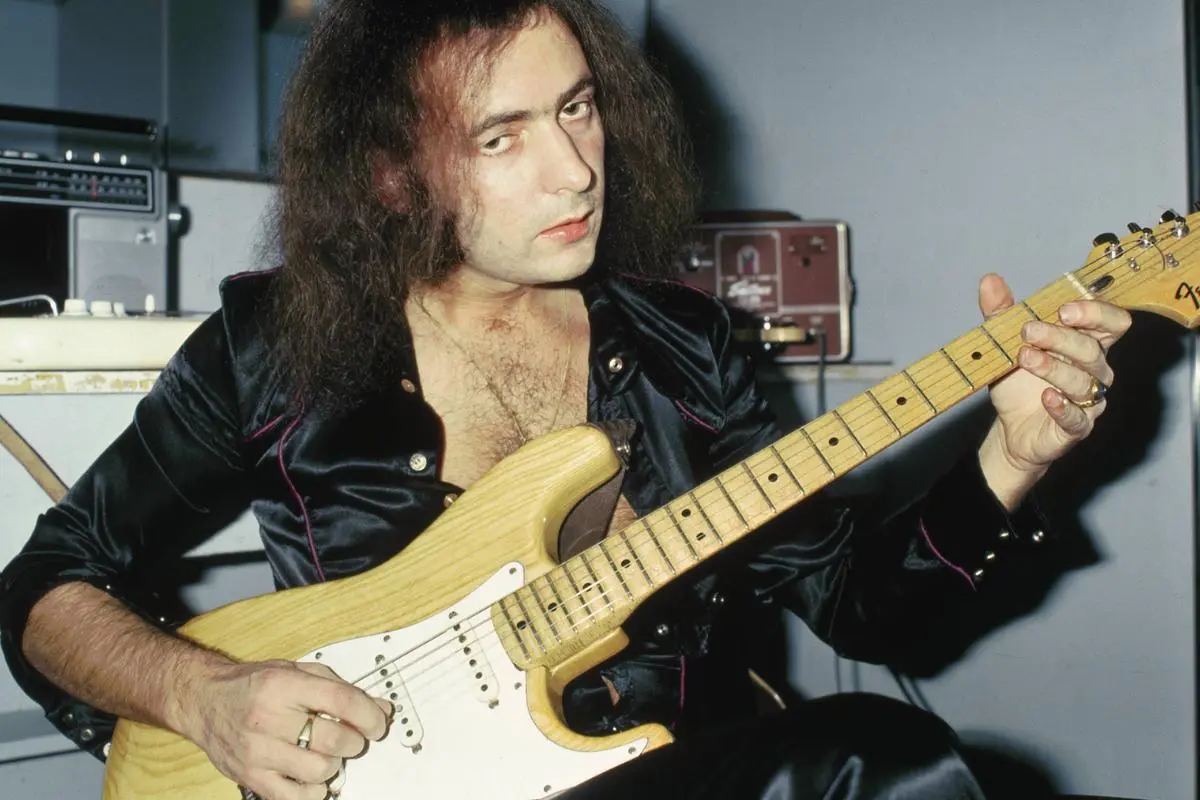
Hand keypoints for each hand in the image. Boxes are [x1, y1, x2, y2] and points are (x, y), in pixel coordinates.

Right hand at [176, 659, 391, 799]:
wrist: (204, 700)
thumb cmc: (252, 685)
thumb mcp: (296, 671)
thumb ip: (338, 688)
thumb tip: (378, 708)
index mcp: (284, 685)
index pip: (341, 701)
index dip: (369, 715)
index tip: (378, 722)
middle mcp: (269, 717)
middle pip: (333, 740)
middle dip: (355, 741)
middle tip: (353, 738)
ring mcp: (258, 751)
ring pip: (319, 770)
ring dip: (334, 764)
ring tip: (327, 754)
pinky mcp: (251, 776)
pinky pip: (295, 796)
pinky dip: (314, 790)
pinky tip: (313, 776)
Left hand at [976, 273, 1131, 508]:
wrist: (1009, 427)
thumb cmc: (1018, 383)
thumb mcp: (1004, 344)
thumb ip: (1000, 313)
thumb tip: (990, 280)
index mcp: (1085, 343)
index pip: (1111, 322)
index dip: (1095, 312)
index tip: (1063, 309)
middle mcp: (1094, 370)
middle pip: (1092, 349)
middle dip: (1061, 337)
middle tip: (1028, 331)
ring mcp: (1089, 400)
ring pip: (1083, 381)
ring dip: (1053, 367)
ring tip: (1025, 357)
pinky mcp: (1077, 427)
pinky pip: (1077, 418)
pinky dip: (1062, 407)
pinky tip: (1046, 398)